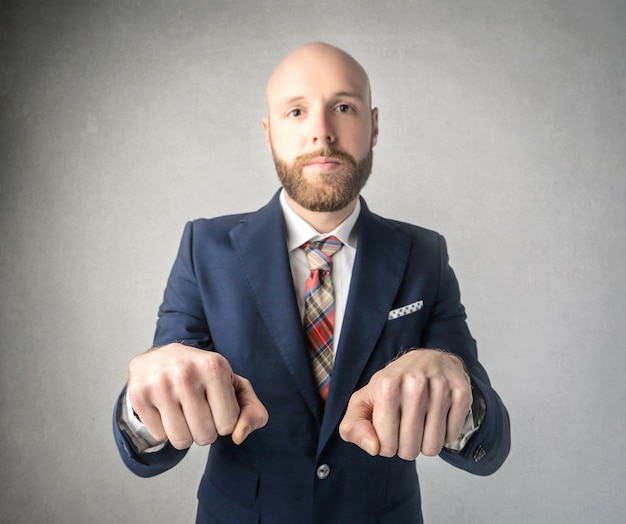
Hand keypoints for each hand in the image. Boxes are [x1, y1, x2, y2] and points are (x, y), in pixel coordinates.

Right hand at [127, 343, 268, 449]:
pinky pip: (160, 436)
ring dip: (185, 433)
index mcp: (214, 366)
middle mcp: (185, 373)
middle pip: (205, 436)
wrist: (161, 357)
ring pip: (181, 440)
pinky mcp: (138, 394)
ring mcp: (159, 383)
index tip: (216, 404)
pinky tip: (165, 408)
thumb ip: (253, 413)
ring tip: (184, 411)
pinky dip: (165, 429)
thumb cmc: (204, 376)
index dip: (224, 421)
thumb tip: (239, 436)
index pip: (228, 425)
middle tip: (199, 410)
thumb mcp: (235, 387)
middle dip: (205, 430)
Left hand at [339, 349, 471, 459]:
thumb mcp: (362, 402)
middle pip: (410, 449)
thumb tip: (373, 448)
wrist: (427, 360)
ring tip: (421, 422)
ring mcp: (441, 386)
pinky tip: (437, 416)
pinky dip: (444, 434)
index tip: (388, 428)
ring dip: (425, 442)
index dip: (385, 444)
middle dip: (406, 446)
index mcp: (386, 385)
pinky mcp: (462, 392)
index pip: (385, 445)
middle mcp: (414, 383)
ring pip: (433, 446)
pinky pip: (452, 436)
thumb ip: (352, 427)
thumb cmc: (391, 386)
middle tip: (405, 426)